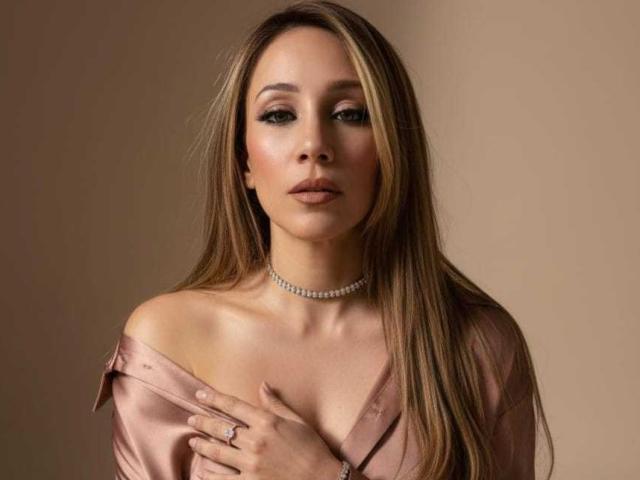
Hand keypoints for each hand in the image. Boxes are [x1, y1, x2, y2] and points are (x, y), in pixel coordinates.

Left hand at [188, 381, 342, 479]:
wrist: (322, 479)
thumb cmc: (312, 448)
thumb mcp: (297, 421)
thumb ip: (276, 404)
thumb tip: (262, 385)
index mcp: (267, 422)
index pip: (233, 406)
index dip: (214, 399)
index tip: (200, 394)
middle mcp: (256, 441)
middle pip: (221, 427)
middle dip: (203, 421)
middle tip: (192, 418)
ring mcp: (251, 464)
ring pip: (217, 452)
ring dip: (202, 445)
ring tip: (193, 441)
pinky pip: (222, 478)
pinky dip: (209, 474)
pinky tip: (201, 469)